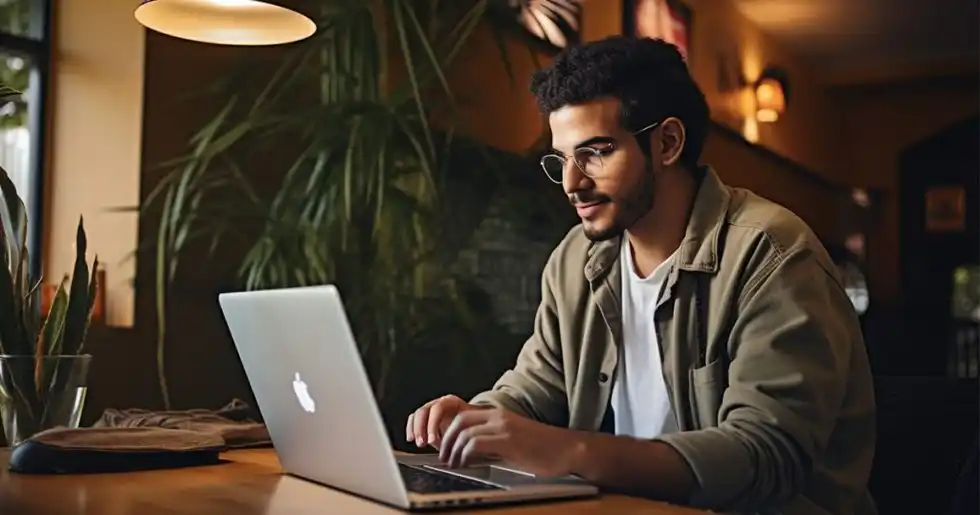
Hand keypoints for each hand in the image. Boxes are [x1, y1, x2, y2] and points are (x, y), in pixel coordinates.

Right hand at [405, 395, 484, 448]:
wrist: (470, 423)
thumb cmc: (469, 426)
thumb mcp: (467, 428)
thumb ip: (457, 434)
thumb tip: (447, 445)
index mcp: (451, 402)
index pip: (438, 408)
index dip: (433, 425)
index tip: (432, 441)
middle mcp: (439, 403)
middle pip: (424, 411)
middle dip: (421, 429)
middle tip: (422, 444)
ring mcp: (430, 408)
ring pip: (417, 415)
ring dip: (415, 430)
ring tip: (419, 444)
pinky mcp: (424, 416)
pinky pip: (413, 419)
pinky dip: (411, 429)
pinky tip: (411, 439)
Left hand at [438, 408, 580, 476]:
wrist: (566, 449)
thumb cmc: (541, 449)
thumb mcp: (510, 441)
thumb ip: (490, 443)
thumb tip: (467, 454)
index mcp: (497, 415)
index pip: (462, 415)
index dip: (448, 431)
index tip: (444, 448)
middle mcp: (498, 416)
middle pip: (459, 420)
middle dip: (446, 439)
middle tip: (443, 457)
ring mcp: (503, 427)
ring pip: (464, 432)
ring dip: (453, 450)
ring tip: (452, 464)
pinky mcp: (508, 440)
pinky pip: (476, 443)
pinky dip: (465, 455)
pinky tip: (466, 465)